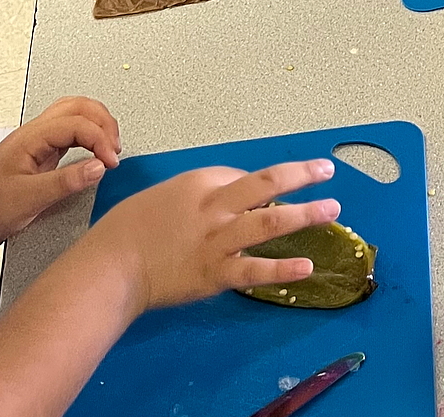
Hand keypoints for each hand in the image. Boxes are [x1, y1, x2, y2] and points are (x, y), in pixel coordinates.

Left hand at [0, 96, 121, 247]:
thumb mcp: (29, 199)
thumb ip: (66, 181)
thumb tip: (98, 167)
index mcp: (30, 138)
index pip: (77, 123)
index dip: (100, 139)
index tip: (110, 162)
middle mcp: (33, 133)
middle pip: (78, 106)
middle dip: (104, 122)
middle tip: (114, 147)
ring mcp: (35, 140)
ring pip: (74, 112)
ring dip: (97, 123)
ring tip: (109, 145)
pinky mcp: (38, 151)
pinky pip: (70, 129)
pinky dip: (89, 133)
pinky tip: (93, 149)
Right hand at [84, 158, 340, 314]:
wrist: (110, 267)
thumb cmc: (129, 229)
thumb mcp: (167, 194)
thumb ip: (201, 194)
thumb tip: (227, 195)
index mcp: (202, 183)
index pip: (244, 177)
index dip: (260, 186)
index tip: (267, 194)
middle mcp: (216, 207)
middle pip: (267, 183)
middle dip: (301, 175)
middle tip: (327, 170)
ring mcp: (219, 241)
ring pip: (270, 222)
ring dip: (305, 214)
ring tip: (332, 209)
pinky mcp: (216, 274)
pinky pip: (255, 270)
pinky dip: (283, 268)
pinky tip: (306, 266)